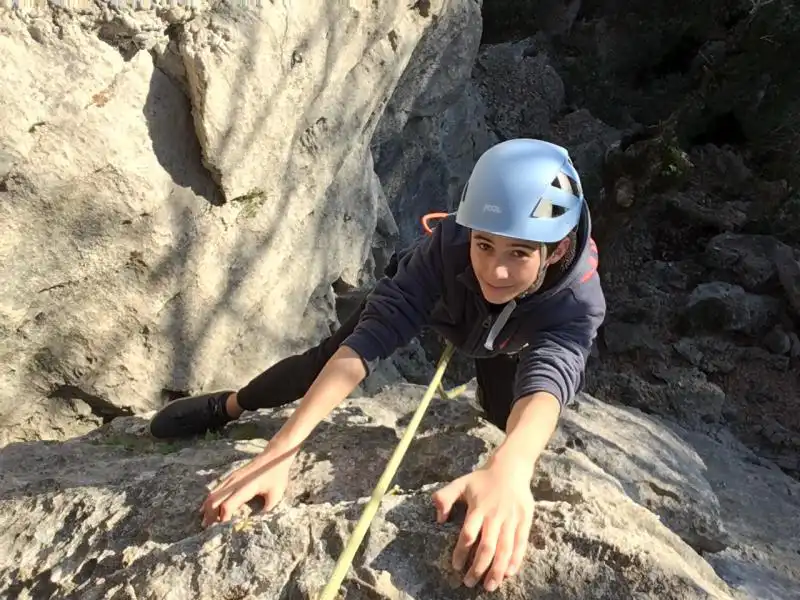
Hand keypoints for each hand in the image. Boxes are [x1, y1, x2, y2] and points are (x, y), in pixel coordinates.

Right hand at [199, 446, 295, 527]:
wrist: (274, 456)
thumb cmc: (276, 476)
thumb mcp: (276, 495)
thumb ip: (266, 510)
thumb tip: (257, 524)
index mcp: (246, 487)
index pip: (228, 505)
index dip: (223, 518)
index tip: (223, 530)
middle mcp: (235, 482)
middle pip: (215, 500)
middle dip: (210, 516)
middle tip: (209, 530)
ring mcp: (232, 478)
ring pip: (213, 494)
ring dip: (207, 508)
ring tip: (206, 522)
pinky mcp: (232, 476)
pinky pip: (216, 489)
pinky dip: (210, 500)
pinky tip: (207, 508)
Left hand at [431, 462, 534, 591]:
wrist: (510, 468)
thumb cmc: (482, 479)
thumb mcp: (460, 483)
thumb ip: (445, 498)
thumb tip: (438, 519)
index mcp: (478, 507)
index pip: (468, 534)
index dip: (461, 552)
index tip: (456, 566)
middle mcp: (495, 515)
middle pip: (487, 546)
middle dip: (478, 568)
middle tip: (469, 583)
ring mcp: (511, 518)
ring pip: (504, 549)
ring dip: (496, 570)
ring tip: (489, 586)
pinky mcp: (524, 520)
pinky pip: (520, 544)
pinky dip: (515, 560)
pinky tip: (508, 573)